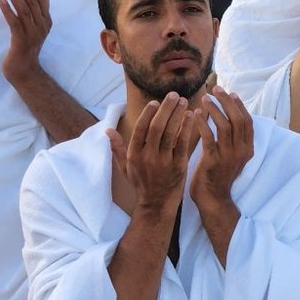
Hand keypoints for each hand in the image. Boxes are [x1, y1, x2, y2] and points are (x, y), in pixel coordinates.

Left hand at [0, 0, 51, 81]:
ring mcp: (33, 33)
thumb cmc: (28, 45)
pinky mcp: (21, 40)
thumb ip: (42, 6)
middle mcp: (42, 25)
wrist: (24, 69)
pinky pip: (15, 23)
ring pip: (24, 10)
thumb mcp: (37, 24)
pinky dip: (8, 10)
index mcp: (46, 20)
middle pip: (32, 1)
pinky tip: (1, 0)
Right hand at [109, 93, 193, 212]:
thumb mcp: (125, 167)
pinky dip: (187, 129)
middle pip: (157, 127)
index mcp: (134, 155)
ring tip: (184, 102)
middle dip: (166, 109)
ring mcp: (163, 162)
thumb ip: (117, 148)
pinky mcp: (178, 167)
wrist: (156, 204)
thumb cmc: (141, 183)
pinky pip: (183, 144)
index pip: (141, 129)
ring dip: (178, 115)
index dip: (148, 114)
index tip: (155, 102)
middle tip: (174, 95)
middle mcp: (148, 157)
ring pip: (171, 133)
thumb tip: (107, 131)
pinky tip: (191, 117)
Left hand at [189, 87, 253, 207]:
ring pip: (225, 126)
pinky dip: (202, 124)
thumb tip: (228, 115)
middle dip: (227, 102)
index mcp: (248, 149)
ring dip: (214, 110)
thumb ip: (232, 138)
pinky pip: (209, 137)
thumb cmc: (219, 175)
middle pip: (238, 119)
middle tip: (215, 89)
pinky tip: (195, 115)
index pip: (247, 121)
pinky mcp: (214, 161)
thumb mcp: (232, 156)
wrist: (213, 200)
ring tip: (204, 99)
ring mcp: (229, 156)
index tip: (229, 93)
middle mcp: (242, 151)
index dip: (239, 105)